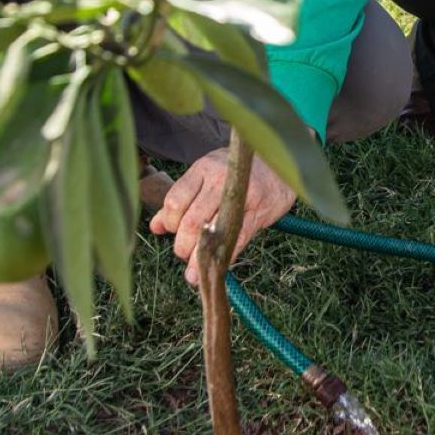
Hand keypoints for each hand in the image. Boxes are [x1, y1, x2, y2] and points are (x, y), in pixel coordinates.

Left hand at [148, 150, 295, 285]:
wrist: (279, 165)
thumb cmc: (239, 172)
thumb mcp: (206, 175)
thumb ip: (181, 199)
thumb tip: (154, 226)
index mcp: (203, 168)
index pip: (174, 201)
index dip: (167, 223)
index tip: (170, 232)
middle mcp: (220, 181)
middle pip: (190, 221)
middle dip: (182, 245)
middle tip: (183, 252)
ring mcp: (240, 197)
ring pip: (210, 233)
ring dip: (197, 257)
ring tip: (194, 265)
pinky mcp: (257, 213)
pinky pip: (235, 241)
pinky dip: (221, 260)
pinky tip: (213, 269)